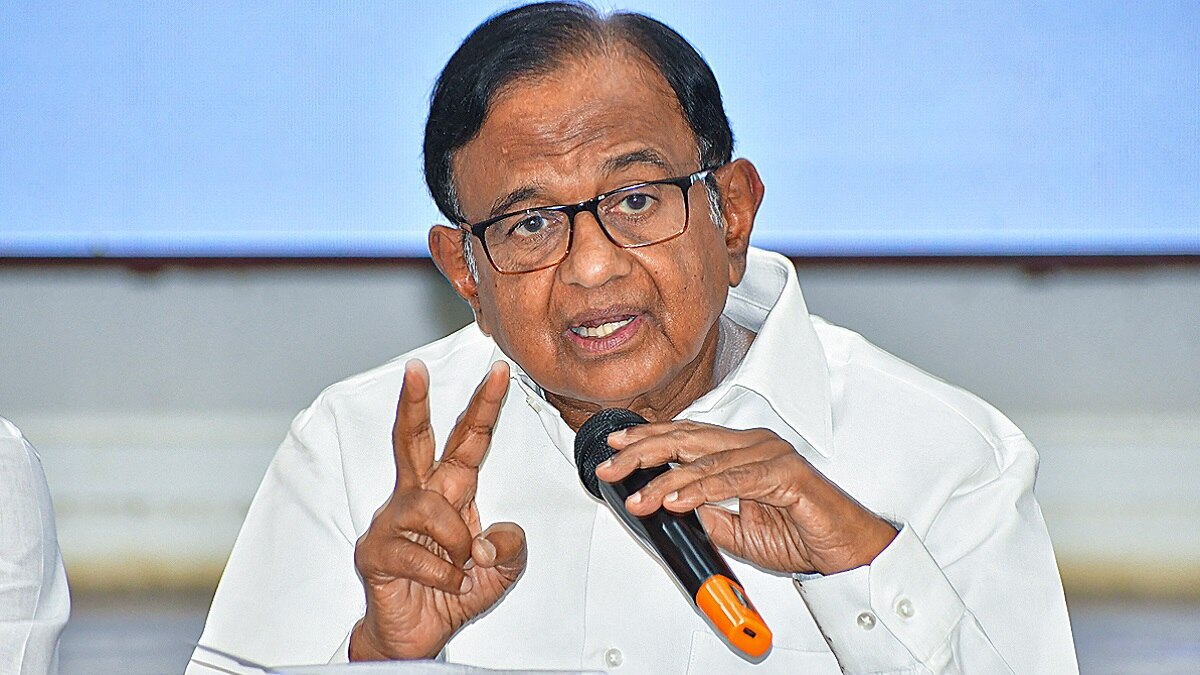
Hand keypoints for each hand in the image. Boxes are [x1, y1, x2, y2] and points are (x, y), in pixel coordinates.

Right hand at [349, 360, 526, 660]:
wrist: (418, 636)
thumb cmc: (453, 592)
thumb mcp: (501, 570)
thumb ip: (509, 547)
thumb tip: (489, 538)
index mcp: (450, 492)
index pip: (467, 442)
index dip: (484, 408)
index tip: (500, 373)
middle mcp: (417, 499)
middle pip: (413, 441)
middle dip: (414, 404)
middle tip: (416, 369)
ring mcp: (390, 523)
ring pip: (429, 508)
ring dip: (457, 541)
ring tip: (463, 567)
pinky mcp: (374, 552)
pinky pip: (416, 553)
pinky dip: (443, 575)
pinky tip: (446, 586)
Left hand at [594, 421, 895, 575]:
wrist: (846, 553)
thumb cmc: (800, 536)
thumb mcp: (735, 530)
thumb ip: (704, 513)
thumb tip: (668, 506)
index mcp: (741, 449)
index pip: (685, 437)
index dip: (648, 439)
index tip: (616, 447)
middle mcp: (754, 444)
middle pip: (687, 439)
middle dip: (644, 451)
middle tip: (613, 465)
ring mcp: (771, 455)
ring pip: (706, 460)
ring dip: (666, 480)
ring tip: (639, 495)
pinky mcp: (786, 475)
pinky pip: (735, 480)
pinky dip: (702, 490)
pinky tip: (678, 499)